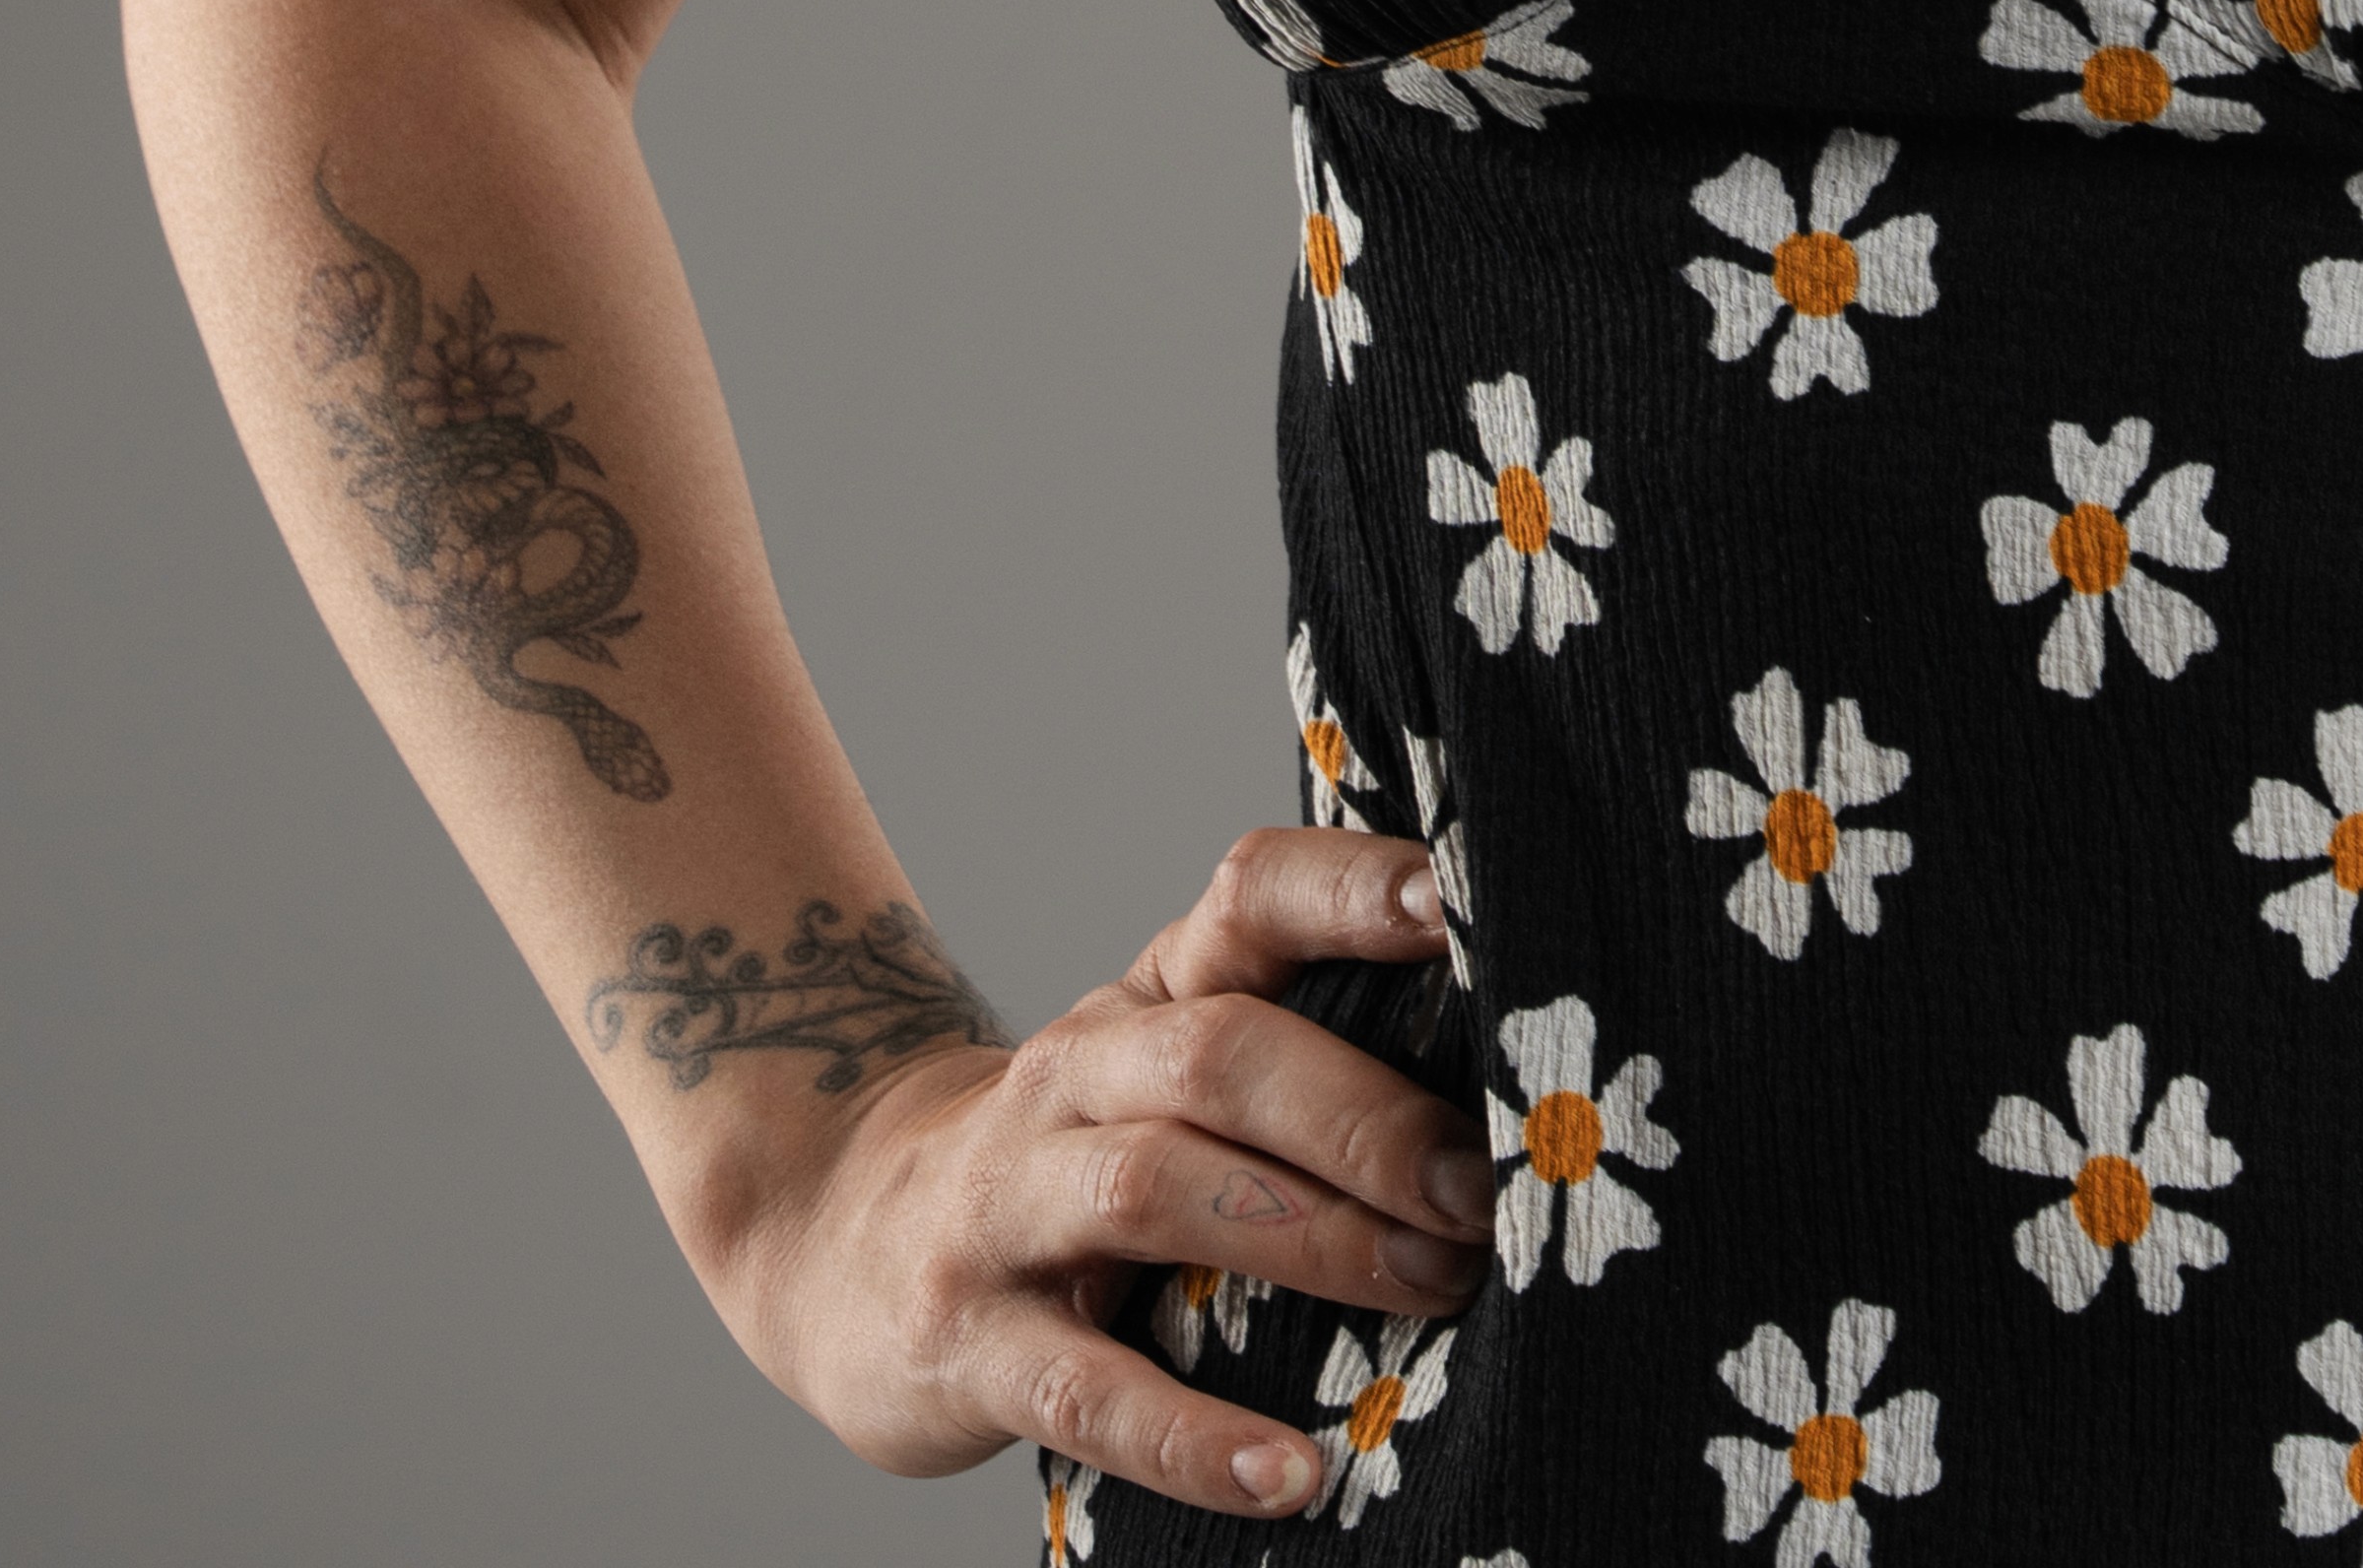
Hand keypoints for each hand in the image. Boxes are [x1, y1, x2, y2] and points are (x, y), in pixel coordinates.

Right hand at [710, 830, 1494, 1520]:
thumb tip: (1519, 1077)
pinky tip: (1293, 1476)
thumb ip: (1312, 1047)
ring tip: (1431, 1291)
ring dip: (1312, 1240)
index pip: (1251, 893)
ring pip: (1159, 1188)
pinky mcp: (968, 1341)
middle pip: (1225, 1055)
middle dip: (1368, 1116)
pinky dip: (1194, 1439)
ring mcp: (1011, 1201)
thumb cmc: (1081, 1152)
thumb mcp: (1175, 1070)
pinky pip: (1087, 1390)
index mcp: (1155, 990)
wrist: (844, 1237)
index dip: (1355, 887)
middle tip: (1486, 1188)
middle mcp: (1080, 1070)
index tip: (1468, 900)